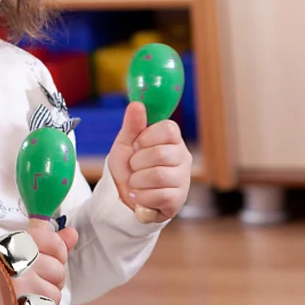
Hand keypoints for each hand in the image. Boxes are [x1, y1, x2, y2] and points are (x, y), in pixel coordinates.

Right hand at [17, 219, 78, 304]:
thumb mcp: (20, 248)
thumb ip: (50, 241)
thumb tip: (72, 233)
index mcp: (16, 242)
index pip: (54, 242)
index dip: (57, 253)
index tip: (44, 258)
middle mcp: (18, 260)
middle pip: (59, 270)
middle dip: (50, 279)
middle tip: (30, 280)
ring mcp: (19, 284)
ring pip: (55, 292)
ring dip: (45, 296)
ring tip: (27, 294)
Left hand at [107, 102, 191, 222]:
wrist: (121, 197)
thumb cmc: (127, 168)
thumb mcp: (125, 144)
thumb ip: (132, 125)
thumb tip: (137, 104)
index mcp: (172, 141)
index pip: (169, 129)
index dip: (148, 137)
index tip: (137, 145)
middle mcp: (182, 158)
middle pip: (161, 153)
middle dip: (137, 162)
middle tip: (134, 167)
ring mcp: (183, 180)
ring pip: (159, 175)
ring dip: (138, 181)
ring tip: (136, 183)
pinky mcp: (178, 200)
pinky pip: (160, 196)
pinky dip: (142, 197)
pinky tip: (141, 196)